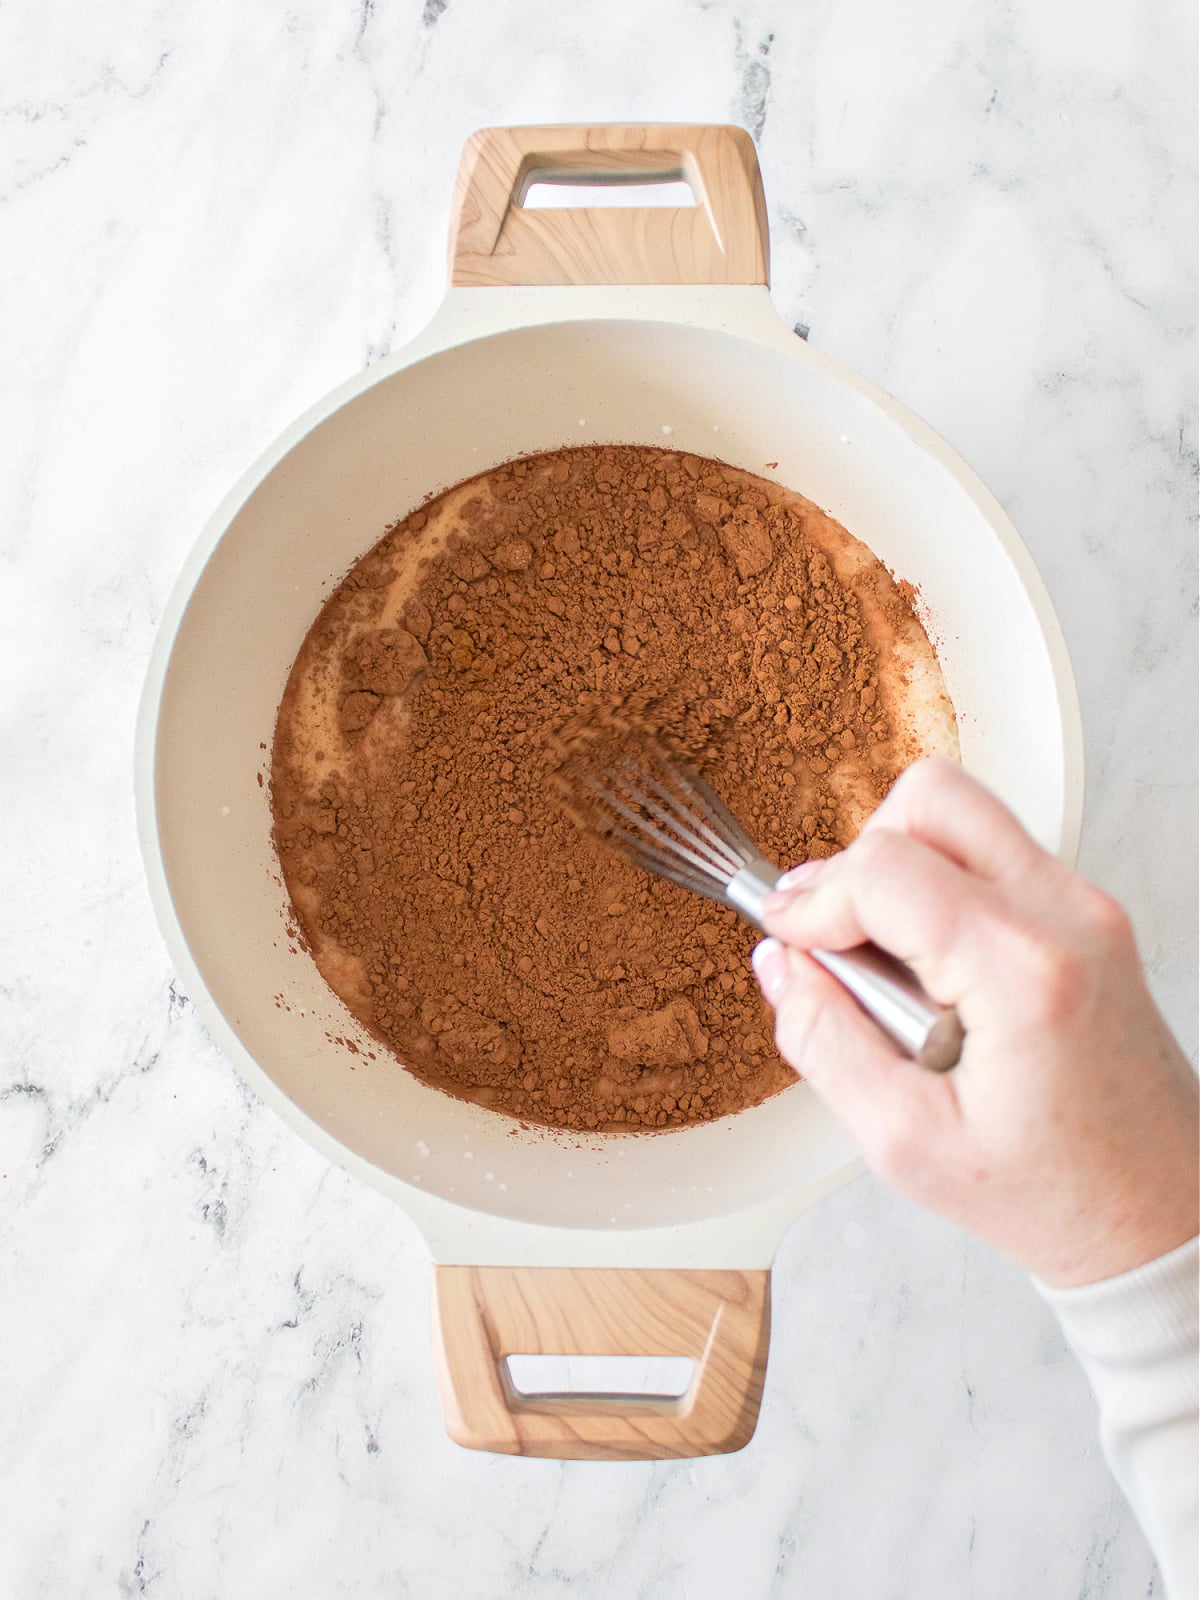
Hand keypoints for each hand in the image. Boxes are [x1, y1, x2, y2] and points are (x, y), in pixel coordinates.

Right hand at [751, 759, 1198, 1286]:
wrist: (1161, 1214)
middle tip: (840, 939)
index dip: (812, 900)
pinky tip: (930, 973)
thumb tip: (779, 963)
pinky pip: (992, 856)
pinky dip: (939, 890)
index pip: (882, 868)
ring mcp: (1088, 907)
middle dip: (861, 858)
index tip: (787, 941)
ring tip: (887, 963)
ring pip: (962, 814)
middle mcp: (1067, 914)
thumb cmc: (1053, 1196)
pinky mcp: (1089, 916)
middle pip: (931, 798)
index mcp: (1021, 969)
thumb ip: (822, 1039)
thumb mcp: (904, 1142)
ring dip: (901, 870)